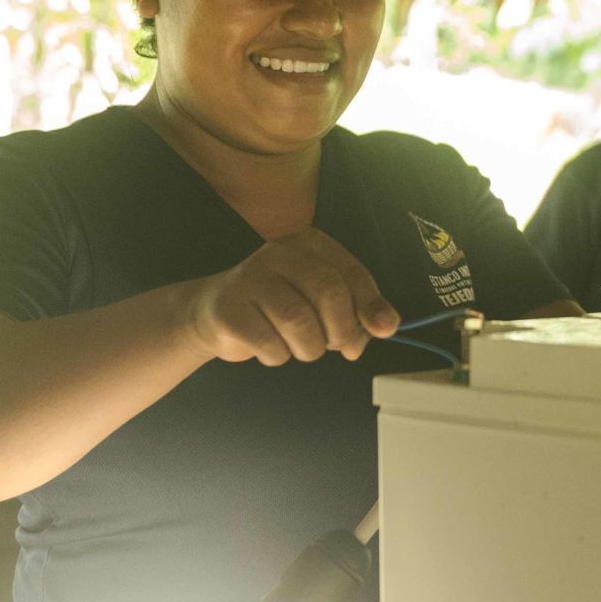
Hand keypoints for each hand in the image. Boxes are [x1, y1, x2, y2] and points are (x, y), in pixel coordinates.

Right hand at [187, 231, 399, 364]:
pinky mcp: (229, 308)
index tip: (382, 330)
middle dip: (340, 329)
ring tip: (299, 347)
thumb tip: (385, 327)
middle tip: (333, 344)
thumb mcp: (323, 305)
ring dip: (309, 348)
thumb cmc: (279, 309)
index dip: (371, 306)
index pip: (351, 273)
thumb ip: (359, 314)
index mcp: (308, 244)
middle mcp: (279, 252)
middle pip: (329, 292)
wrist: (215, 315)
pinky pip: (270, 343)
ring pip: (300, 321)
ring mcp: (250, 278)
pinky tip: (270, 347)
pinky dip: (279, 357)